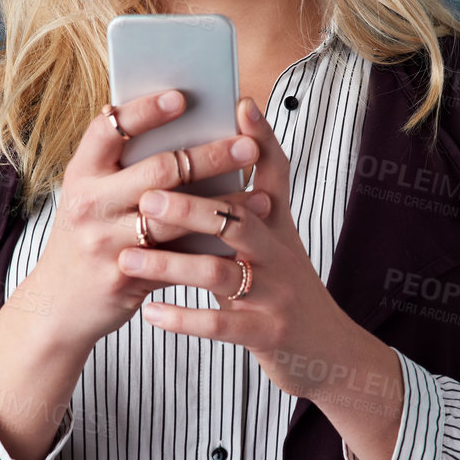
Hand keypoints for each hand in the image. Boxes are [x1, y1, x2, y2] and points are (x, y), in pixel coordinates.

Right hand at [25, 88, 259, 351]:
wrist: (57, 305)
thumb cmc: (85, 237)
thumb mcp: (90, 195)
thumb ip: (121, 165)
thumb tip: (178, 122)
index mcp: (80, 174)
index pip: (110, 129)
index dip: (145, 110)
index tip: (182, 96)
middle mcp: (90, 204)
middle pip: (159, 171)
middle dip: (210, 156)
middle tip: (248, 145)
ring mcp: (106, 243)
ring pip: (178, 218)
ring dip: (225, 206)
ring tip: (263, 195)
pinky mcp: (127, 278)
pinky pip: (180, 260)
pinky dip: (215, 248)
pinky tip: (246, 238)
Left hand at [117, 97, 362, 401]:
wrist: (329, 353)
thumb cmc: (284, 292)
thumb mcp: (272, 246)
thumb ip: (239, 213)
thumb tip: (195, 170)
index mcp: (279, 227)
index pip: (275, 174)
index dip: (261, 139)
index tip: (239, 106)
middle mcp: (281, 254)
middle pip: (239, 220)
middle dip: (191, 208)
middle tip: (148, 199)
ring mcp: (277, 295)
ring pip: (222, 273)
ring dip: (172, 264)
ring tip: (130, 258)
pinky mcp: (270, 334)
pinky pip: (222, 325)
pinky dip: (184, 319)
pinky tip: (152, 313)